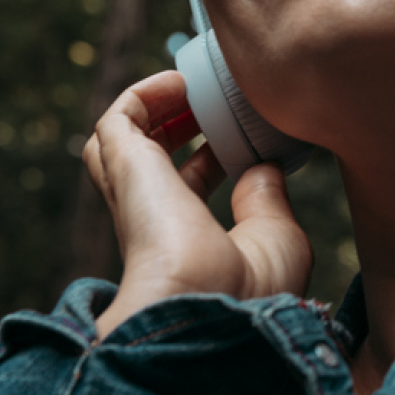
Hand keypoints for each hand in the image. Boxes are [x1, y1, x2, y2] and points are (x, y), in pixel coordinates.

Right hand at [83, 71, 312, 336]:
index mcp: (183, 245)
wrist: (213, 311)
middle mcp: (150, 221)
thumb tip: (263, 168)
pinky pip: (118, 119)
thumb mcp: (276, 242)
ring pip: (118, 142)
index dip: (209, 162)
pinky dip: (144, 94)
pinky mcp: (124, 169)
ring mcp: (133, 196)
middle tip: (211, 104)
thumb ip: (267, 202)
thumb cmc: (249, 292)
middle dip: (174, 127)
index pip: (183, 194)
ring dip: (153, 109)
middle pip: (144, 163)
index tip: (240, 144)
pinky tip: (180, 83)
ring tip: (189, 87)